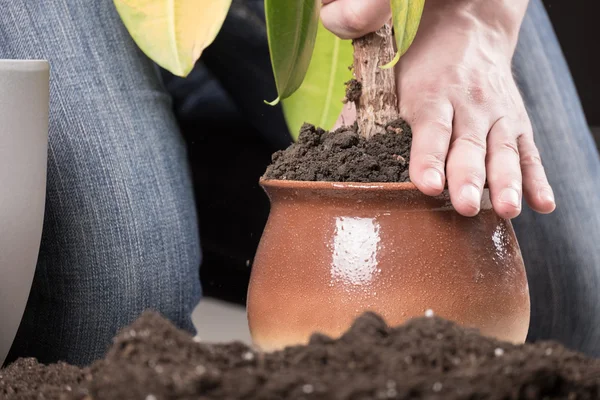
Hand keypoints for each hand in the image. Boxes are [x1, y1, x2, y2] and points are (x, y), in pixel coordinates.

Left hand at [322, 0, 555, 217]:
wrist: (471, 29)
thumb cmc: (422, 64)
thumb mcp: (392, 78)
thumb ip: (369, 108)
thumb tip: (336, 140)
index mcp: (431, 95)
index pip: (430, 130)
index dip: (428, 159)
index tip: (426, 186)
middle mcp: (468, 105)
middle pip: (469, 145)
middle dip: (468, 177)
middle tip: (465, 206)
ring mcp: (497, 114)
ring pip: (504, 151)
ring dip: (506, 182)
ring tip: (507, 210)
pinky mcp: (518, 122)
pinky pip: (530, 152)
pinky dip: (537, 178)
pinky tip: (542, 205)